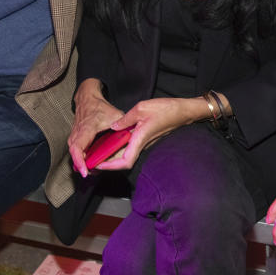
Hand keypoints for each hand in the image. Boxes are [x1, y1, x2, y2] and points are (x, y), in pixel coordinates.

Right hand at [67, 79, 125, 176]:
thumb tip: (130, 136)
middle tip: (91, 173)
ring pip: (73, 154)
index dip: (80, 161)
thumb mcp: (115, 114)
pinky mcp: (75, 138)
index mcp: (86, 129)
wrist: (88, 99)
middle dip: (81, 167)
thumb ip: (122, 125)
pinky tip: (89, 162)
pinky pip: (76, 151)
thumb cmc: (99, 107)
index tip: (85, 171)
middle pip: (74, 155)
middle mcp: (77, 134)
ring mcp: (74, 136)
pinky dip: (81, 158)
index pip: (77, 148)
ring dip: (81, 163)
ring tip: (91, 170)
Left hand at [94, 96, 208, 170]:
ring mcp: (144, 142)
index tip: (98, 165)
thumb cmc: (166, 109)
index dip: (110, 166)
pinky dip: (120, 147)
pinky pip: (131, 147)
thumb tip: (113, 126)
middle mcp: (142, 144)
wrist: (183, 111)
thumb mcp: (141, 108)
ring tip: (99, 151)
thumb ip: (125, 118)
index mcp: (140, 139)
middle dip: (108, 163)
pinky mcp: (146, 138)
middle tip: (93, 159)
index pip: (125, 161)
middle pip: (123, 161)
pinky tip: (113, 140)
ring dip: (113, 155)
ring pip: (126, 154)